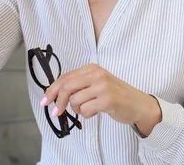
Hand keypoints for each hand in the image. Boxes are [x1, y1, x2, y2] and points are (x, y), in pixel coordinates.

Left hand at [40, 63, 162, 134]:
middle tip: (56, 112)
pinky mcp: (107, 100)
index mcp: (92, 68)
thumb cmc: (116, 95)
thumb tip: (55, 94)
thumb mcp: (97, 84)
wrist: (138, 104)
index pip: (65, 77)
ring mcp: (102, 86)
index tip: (45, 100)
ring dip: (77, 110)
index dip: (52, 90)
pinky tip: (95, 112)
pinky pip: (85, 110)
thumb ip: (79, 86)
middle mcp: (97, 74)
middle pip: (67, 87)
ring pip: (75, 100)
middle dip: (58, 101)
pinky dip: (87, 115)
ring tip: (88, 109)